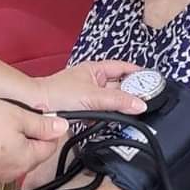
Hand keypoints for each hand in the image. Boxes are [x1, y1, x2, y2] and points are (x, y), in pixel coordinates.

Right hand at [0, 99, 68, 181]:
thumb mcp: (17, 115)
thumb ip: (42, 123)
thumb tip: (63, 127)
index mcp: (29, 159)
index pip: (52, 145)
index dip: (48, 126)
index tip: (36, 113)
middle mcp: (17, 172)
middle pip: (35, 150)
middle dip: (30, 132)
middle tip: (15, 115)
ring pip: (17, 154)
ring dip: (14, 139)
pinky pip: (1, 158)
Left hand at [33, 60, 147, 113]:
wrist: (37, 108)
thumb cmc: (58, 94)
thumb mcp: (92, 96)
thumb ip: (117, 101)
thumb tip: (140, 104)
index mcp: (94, 70)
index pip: (121, 68)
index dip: (137, 72)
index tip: (152, 79)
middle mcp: (92, 81)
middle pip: (119, 86)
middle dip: (132, 93)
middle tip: (149, 101)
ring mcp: (88, 96)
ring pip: (111, 101)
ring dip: (121, 108)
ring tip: (136, 113)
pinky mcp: (84, 111)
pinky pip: (102, 113)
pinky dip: (109, 117)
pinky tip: (117, 122)